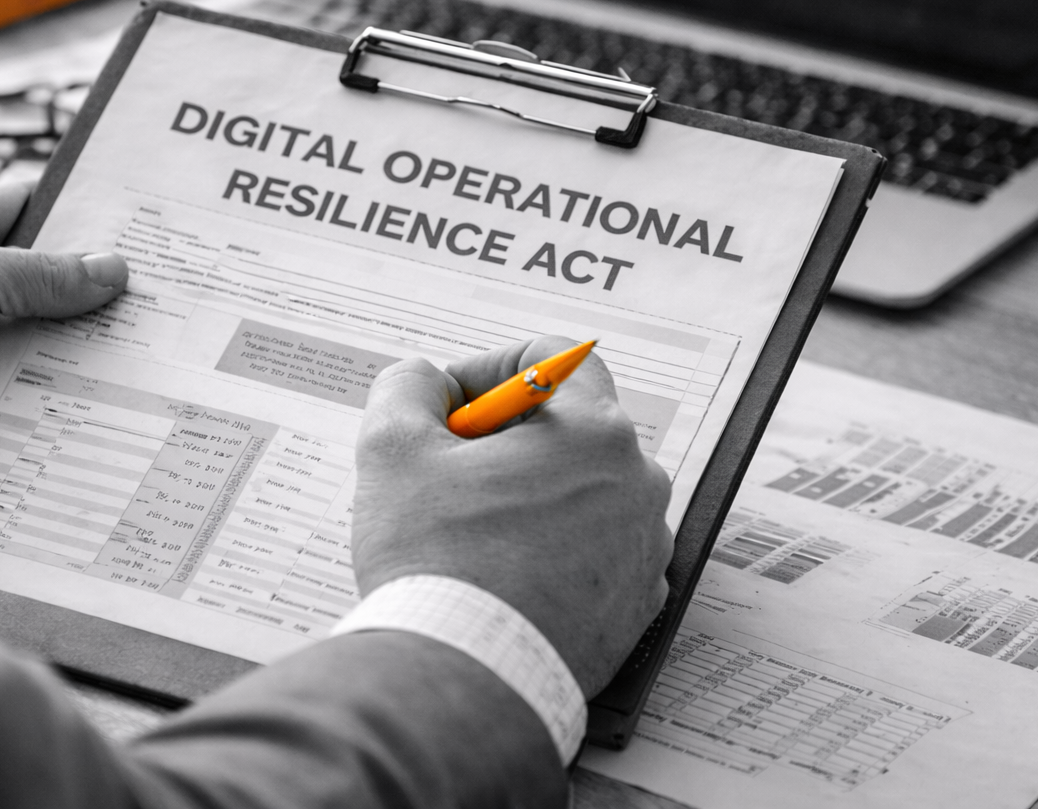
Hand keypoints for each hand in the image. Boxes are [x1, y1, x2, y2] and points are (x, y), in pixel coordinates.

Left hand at [0, 181, 127, 380]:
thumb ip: (40, 274)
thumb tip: (113, 269)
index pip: (34, 207)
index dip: (85, 212)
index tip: (143, 222)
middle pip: (48, 280)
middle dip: (96, 290)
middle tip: (163, 296)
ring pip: (42, 338)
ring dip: (81, 348)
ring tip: (145, 351)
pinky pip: (24, 385)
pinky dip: (56, 392)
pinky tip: (99, 397)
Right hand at [353, 336, 673, 695]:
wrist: (463, 678)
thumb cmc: (436, 563)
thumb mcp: (394, 447)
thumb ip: (408, 387)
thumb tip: (424, 384)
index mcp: (595, 433)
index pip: (552, 359)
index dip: (489, 370)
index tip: (450, 407)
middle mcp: (638, 484)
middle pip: (569, 427)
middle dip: (506, 437)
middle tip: (449, 469)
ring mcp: (643, 549)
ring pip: (582, 491)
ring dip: (530, 493)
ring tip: (469, 528)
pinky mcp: (634, 605)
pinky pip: (593, 550)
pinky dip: (551, 548)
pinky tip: (500, 572)